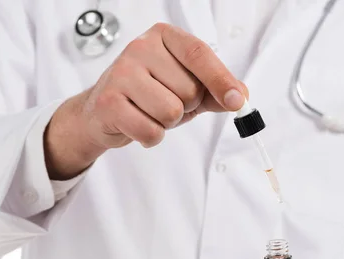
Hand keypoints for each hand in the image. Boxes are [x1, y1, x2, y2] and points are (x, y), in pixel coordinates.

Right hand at [44, 23, 248, 179]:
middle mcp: (140, 48)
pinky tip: (137, 124)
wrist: (103, 111)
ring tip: (150, 113)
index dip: (221, 79)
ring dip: (167, 124)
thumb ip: (213, 90)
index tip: (237, 100)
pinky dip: (151, 137)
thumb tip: (240, 96)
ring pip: (171, 112)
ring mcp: (121, 73)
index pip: (199, 54)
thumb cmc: (147, 94)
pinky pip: (151, 131)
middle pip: (189, 90)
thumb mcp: (184, 87)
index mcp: (163, 37)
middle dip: (185, 108)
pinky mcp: (109, 102)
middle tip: (163, 103)